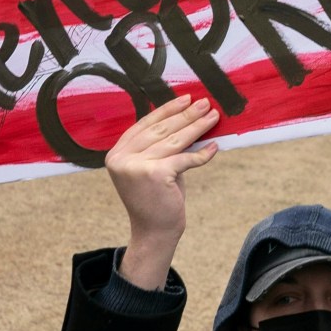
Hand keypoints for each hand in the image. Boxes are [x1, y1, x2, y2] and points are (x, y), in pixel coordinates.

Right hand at [109, 96, 219, 288]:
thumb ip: (160, 146)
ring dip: (197, 127)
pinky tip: (214, 148)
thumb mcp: (152, 167)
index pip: (145, 125)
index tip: (185, 99)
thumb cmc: (156, 198)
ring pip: (174, 141)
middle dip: (185, 115)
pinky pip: (184, 158)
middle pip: (160, 130)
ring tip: (212, 116)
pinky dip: (202, 154)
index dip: (166, 110)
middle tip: (205, 103)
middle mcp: (121, 158)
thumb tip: (185, 117)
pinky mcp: (154, 174)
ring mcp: (135, 166)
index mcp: (117, 153)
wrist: (154, 231)